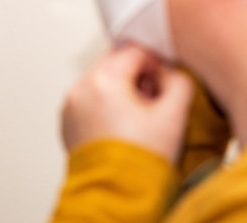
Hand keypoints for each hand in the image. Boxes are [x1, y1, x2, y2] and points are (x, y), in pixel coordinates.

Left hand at [60, 43, 193, 162]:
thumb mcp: (174, 116)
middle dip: (137, 75)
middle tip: (153, 100)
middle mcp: (81, 88)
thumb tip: (171, 71)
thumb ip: (179, 81)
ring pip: (101, 79)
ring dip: (121, 88)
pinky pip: (89, 98)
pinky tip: (122, 126)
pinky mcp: (68, 121)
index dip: (156, 64)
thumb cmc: (141, 162)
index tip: (163, 84)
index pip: (135, 50)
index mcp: (104, 80)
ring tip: (138, 116)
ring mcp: (71, 105)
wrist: (116, 196)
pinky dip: (106, 103)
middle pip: (114, 61)